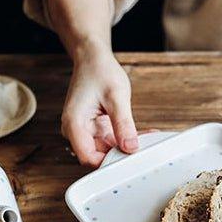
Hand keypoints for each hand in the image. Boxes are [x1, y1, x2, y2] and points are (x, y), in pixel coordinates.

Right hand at [61, 44, 138, 166]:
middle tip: (145, 150)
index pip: (88, 158)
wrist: (92, 59)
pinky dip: (127, 139)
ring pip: (108, 151)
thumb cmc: (99, 71)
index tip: (130, 160)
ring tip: (147, 137)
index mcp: (74, 124)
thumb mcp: (116, 96)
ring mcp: (87, 131)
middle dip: (122, 155)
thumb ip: (123, 123)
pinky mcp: (96, 129)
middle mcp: (77, 130)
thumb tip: (130, 147)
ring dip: (127, 147)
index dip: (109, 163)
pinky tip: (142, 134)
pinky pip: (112, 141)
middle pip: (98, 157)